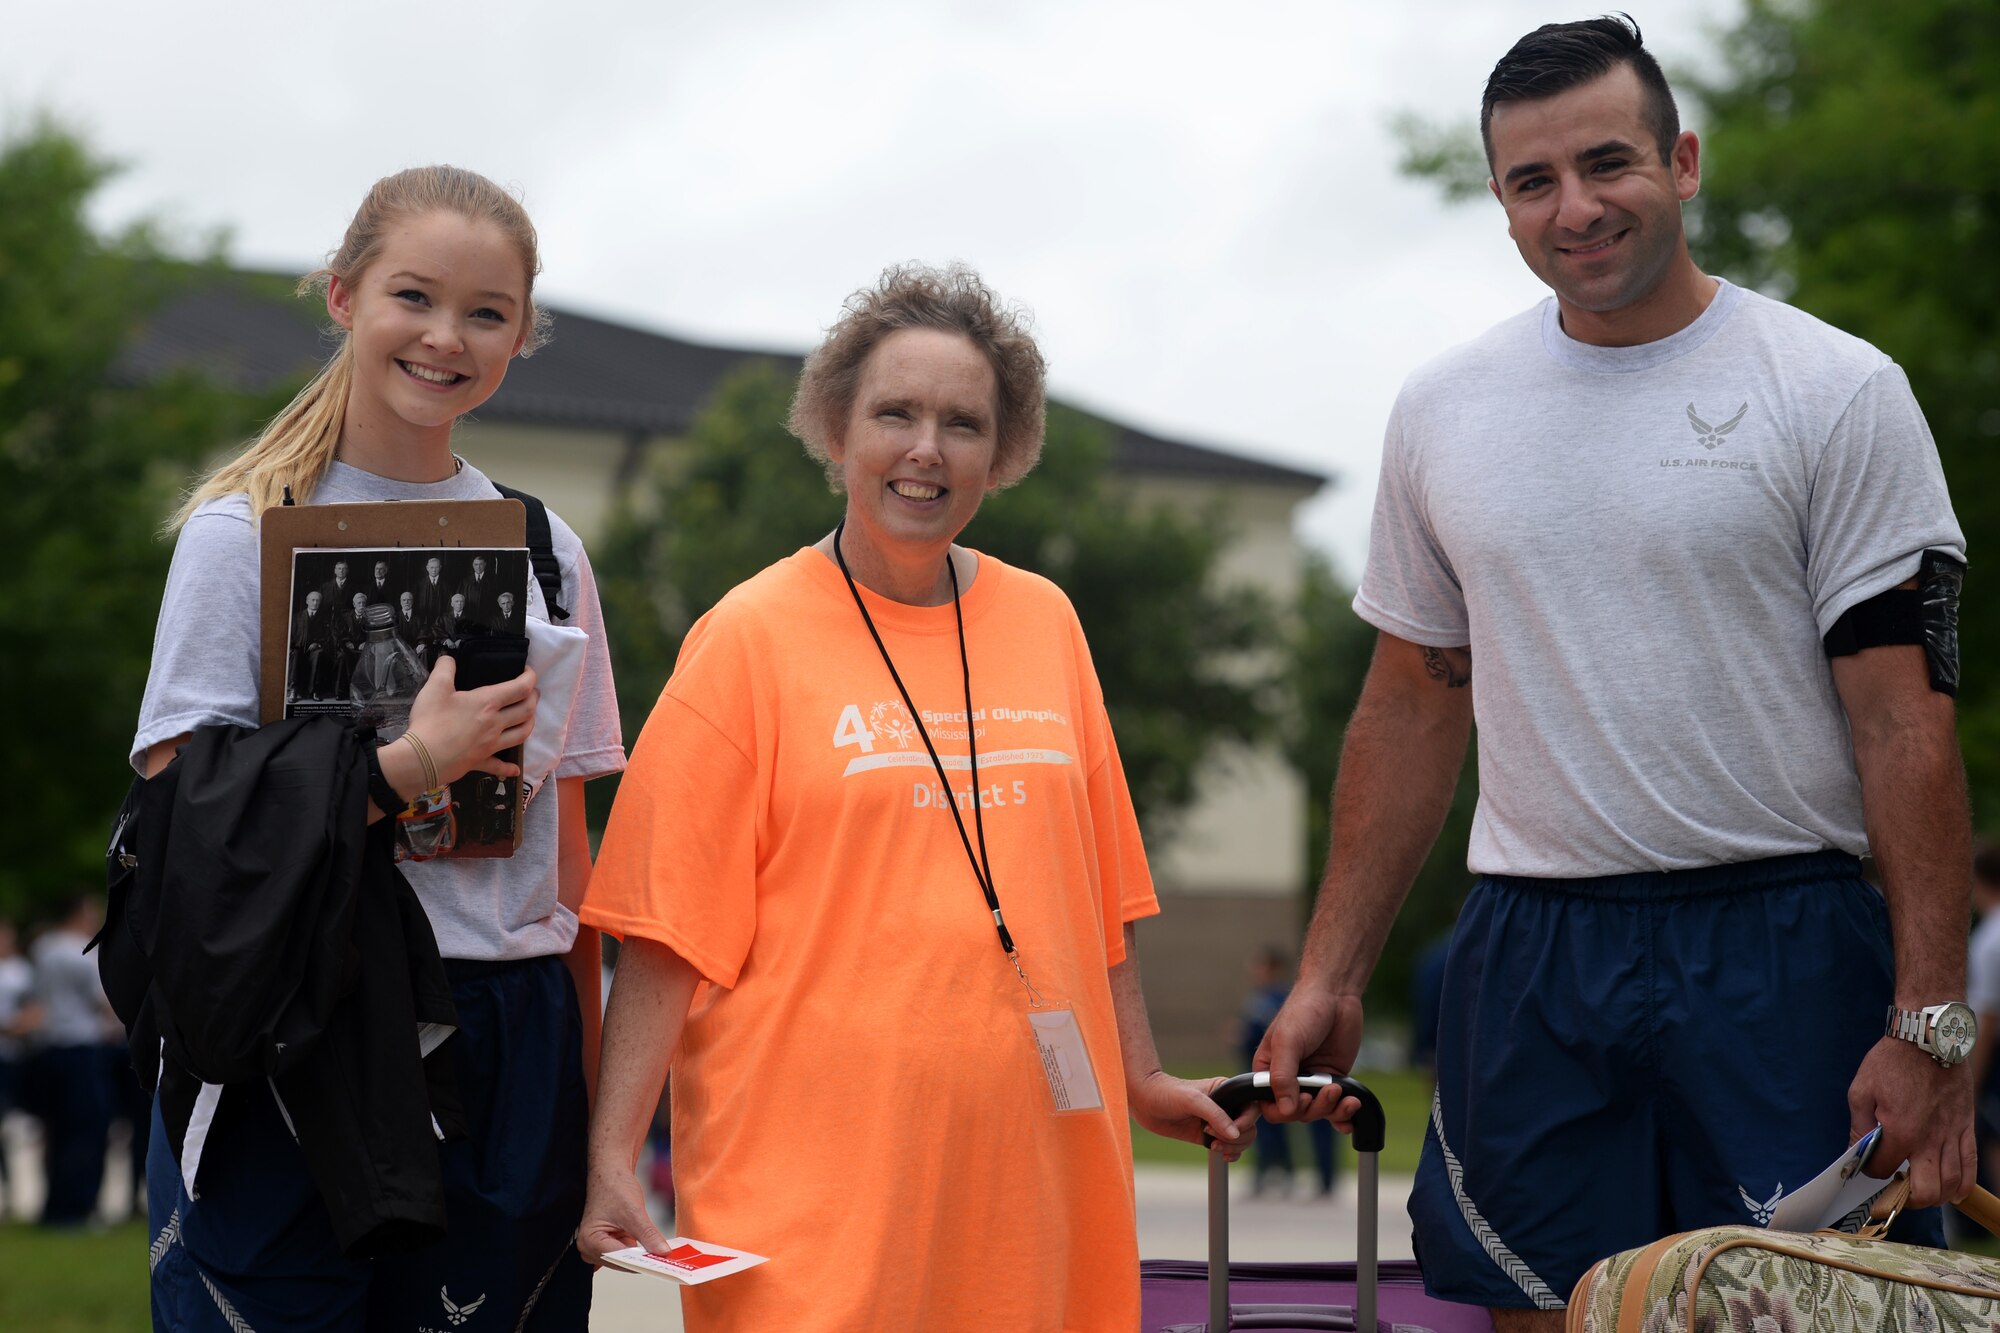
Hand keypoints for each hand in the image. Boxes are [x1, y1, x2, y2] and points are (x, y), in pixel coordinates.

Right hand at [405, 656, 538, 785]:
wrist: (421, 759)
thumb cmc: (430, 721)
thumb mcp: (434, 687)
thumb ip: (444, 668)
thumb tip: (449, 658)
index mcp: (487, 703)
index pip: (520, 687)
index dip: (530, 677)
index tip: (527, 671)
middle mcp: (495, 723)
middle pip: (527, 710)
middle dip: (533, 698)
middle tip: (531, 692)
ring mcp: (491, 745)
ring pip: (522, 734)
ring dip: (530, 723)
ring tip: (528, 717)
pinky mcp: (481, 761)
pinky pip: (500, 766)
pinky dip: (509, 768)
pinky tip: (515, 769)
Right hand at [578, 1169, 670, 1267]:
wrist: (612, 1173)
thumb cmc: (614, 1187)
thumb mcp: (634, 1212)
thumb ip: (648, 1235)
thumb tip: (663, 1252)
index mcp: (589, 1241)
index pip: (618, 1259)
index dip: (640, 1261)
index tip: (660, 1263)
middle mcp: (589, 1248)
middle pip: (620, 1262)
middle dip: (640, 1258)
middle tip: (664, 1257)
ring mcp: (598, 1247)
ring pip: (625, 1259)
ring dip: (640, 1253)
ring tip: (657, 1249)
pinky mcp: (608, 1243)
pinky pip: (626, 1252)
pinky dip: (638, 1249)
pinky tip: (650, 1244)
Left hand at [1128, 1070, 1257, 1161]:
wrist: (1144, 1102)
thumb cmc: (1166, 1092)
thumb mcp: (1192, 1100)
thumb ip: (1214, 1114)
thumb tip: (1234, 1133)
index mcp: (1227, 1090)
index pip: (1251, 1108)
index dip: (1246, 1122)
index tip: (1231, 1129)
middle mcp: (1226, 1106)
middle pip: (1249, 1127)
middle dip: (1237, 1138)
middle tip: (1215, 1138)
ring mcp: (1218, 1121)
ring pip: (1241, 1139)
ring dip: (1233, 1147)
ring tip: (1214, 1146)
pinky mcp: (1208, 1135)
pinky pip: (1229, 1147)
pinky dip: (1230, 1153)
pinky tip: (1222, 1154)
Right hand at [1254, 987, 1364, 1125]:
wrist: (1335, 995)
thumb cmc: (1304, 1011)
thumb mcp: (1287, 1041)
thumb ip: (1282, 1076)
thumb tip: (1286, 1110)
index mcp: (1267, 1071)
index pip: (1269, 1107)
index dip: (1284, 1110)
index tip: (1303, 1097)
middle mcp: (1288, 1080)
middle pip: (1296, 1113)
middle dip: (1313, 1107)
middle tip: (1329, 1089)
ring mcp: (1312, 1081)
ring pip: (1317, 1112)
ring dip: (1331, 1109)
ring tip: (1341, 1091)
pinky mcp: (1333, 1080)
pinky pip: (1335, 1109)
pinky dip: (1343, 1117)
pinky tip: (1352, 1116)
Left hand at [1849, 1035, 1975, 1206]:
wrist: (1928, 1039)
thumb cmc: (1891, 1062)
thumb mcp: (1861, 1090)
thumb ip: (1859, 1127)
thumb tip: (1855, 1153)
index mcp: (1900, 1132)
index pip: (1884, 1170)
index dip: (1872, 1173)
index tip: (1867, 1168)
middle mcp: (1929, 1140)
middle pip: (1924, 1191)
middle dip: (1906, 1199)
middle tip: (1895, 1192)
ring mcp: (1951, 1136)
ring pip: (1951, 1185)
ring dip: (1934, 1196)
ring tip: (1918, 1190)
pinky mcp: (1965, 1128)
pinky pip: (1971, 1167)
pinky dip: (1962, 1185)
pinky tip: (1950, 1190)